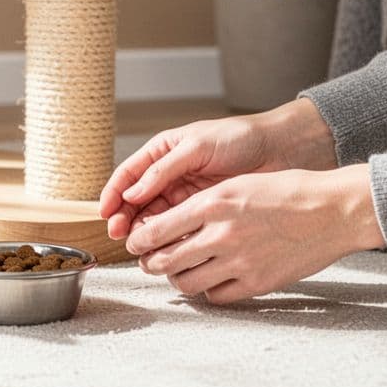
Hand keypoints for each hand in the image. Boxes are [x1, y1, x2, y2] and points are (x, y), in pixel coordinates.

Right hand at [100, 98, 336, 239]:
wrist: (279, 150)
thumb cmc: (238, 138)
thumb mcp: (196, 147)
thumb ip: (163, 169)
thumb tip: (131, 194)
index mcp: (161, 153)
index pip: (127, 176)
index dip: (112, 195)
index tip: (106, 214)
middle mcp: (168, 176)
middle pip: (136, 201)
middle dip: (125, 219)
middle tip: (122, 237)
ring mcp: (185, 195)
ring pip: (155, 217)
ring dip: (145, 231)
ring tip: (142, 245)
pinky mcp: (203, 213)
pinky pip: (179, 228)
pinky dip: (170, 238)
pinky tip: (167, 247)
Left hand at [126, 165, 384, 303]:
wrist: (333, 210)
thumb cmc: (288, 191)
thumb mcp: (238, 184)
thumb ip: (203, 203)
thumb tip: (170, 221)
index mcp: (212, 203)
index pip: (156, 230)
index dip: (138, 240)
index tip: (134, 243)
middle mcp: (221, 233)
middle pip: (164, 260)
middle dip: (149, 264)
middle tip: (148, 262)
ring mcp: (239, 261)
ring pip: (186, 283)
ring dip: (175, 280)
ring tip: (177, 273)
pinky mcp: (257, 282)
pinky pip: (216, 296)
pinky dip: (207, 291)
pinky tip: (210, 281)